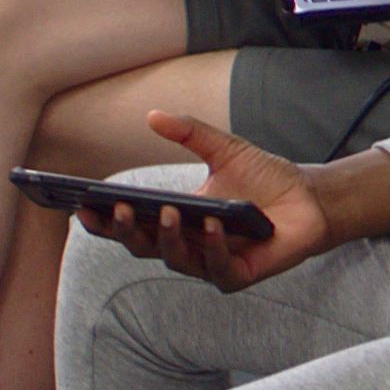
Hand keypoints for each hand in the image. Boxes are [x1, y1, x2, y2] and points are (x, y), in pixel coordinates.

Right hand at [81, 111, 330, 291]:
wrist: (309, 199)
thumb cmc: (264, 179)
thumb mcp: (224, 149)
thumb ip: (189, 133)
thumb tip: (152, 114)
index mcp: (175, 220)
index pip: (129, 225)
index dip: (103, 220)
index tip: (80, 205)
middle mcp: (186, 246)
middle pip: (142, 246)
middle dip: (125, 230)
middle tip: (115, 209)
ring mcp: (210, 264)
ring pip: (175, 258)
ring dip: (167, 237)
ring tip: (166, 212)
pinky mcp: (238, 275)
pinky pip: (218, 267)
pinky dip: (213, 246)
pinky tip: (212, 225)